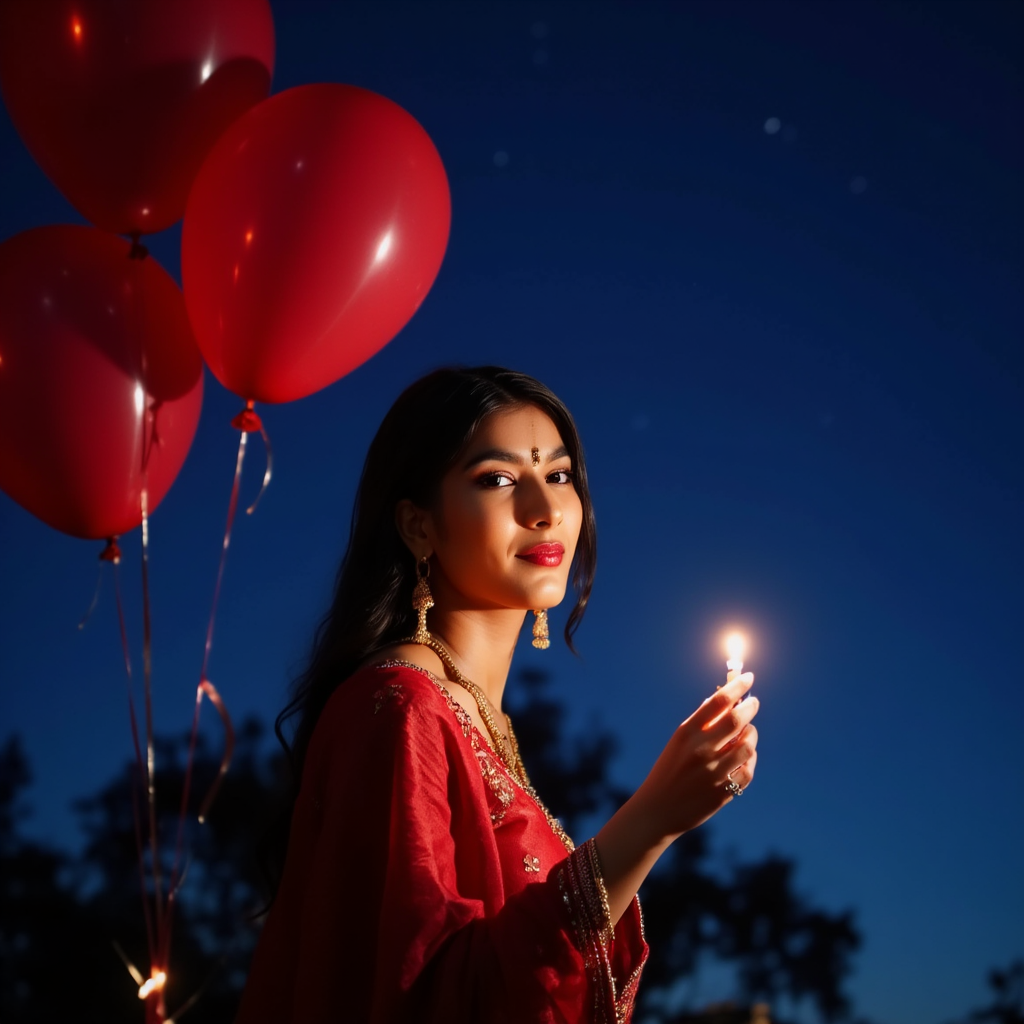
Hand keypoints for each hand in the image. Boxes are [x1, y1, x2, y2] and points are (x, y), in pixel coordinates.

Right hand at [632, 672, 758, 844]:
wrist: (657, 809)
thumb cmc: (669, 769)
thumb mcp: (678, 741)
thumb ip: (702, 722)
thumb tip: (724, 698)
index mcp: (687, 733)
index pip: (718, 701)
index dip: (737, 686)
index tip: (748, 677)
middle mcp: (701, 750)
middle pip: (737, 719)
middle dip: (750, 707)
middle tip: (753, 702)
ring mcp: (713, 772)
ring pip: (748, 745)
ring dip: (752, 735)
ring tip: (748, 733)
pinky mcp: (723, 792)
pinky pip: (748, 770)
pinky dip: (750, 760)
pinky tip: (745, 756)